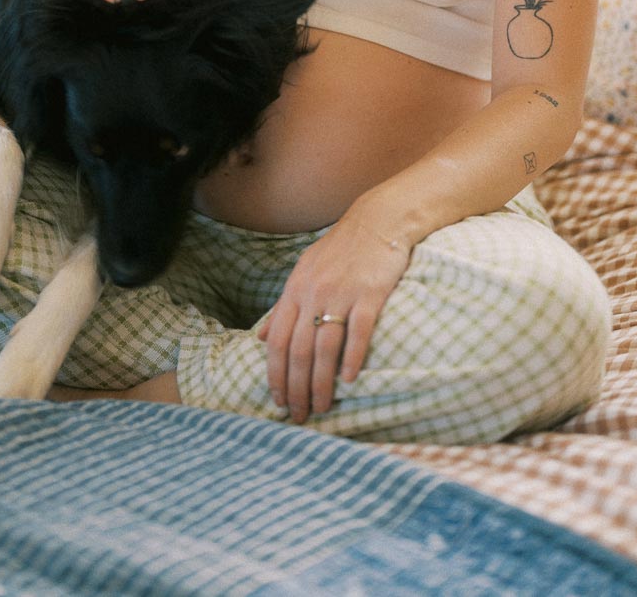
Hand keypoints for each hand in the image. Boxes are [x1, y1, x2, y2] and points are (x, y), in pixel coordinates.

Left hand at [257, 197, 410, 423]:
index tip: (277, 401)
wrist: (377, 222)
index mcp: (295, 290)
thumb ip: (283, 307)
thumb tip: (259, 338)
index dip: (274, 374)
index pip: (276, 341)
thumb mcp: (303, 272)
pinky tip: (348, 380)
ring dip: (321, 382)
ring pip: (324, 347)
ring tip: (321, 407)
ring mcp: (341, 293)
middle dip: (296, 388)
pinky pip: (358, 331)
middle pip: (298, 350)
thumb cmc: (340, 250)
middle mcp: (313, 293)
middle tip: (298, 415)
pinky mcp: (369, 294)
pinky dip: (351, 358)